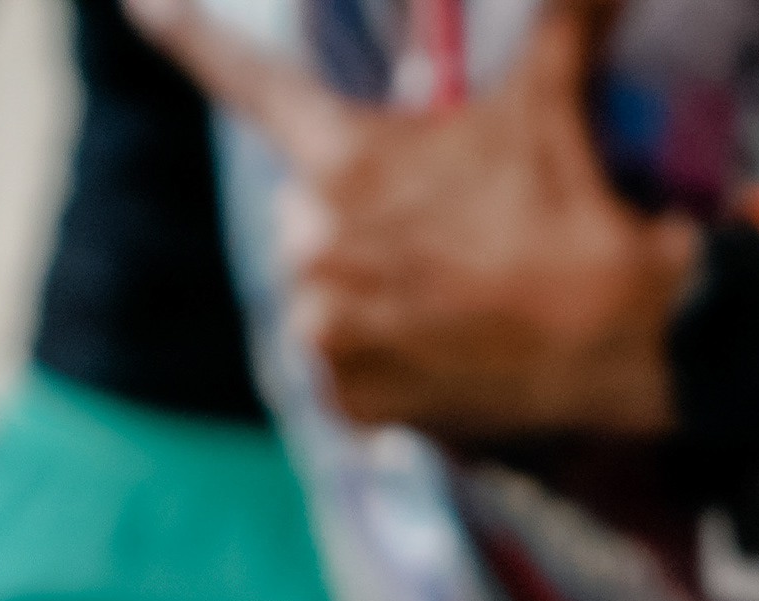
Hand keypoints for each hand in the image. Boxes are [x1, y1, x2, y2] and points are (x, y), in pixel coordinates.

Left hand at [132, 0, 697, 438]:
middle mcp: (313, 243)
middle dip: (360, 226)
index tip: (133, 4)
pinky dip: (385, 372)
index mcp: (341, 161)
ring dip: (370, 301)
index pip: (246, 85)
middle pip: (307, 219)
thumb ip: (559, 22)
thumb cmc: (577, 207)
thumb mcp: (551, 101)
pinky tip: (444, 357)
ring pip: (325, 300)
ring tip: (452, 305)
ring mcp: (328, 330)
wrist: (625, 332)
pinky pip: (346, 380)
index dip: (186, 36)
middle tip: (444, 242)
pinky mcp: (355, 402)